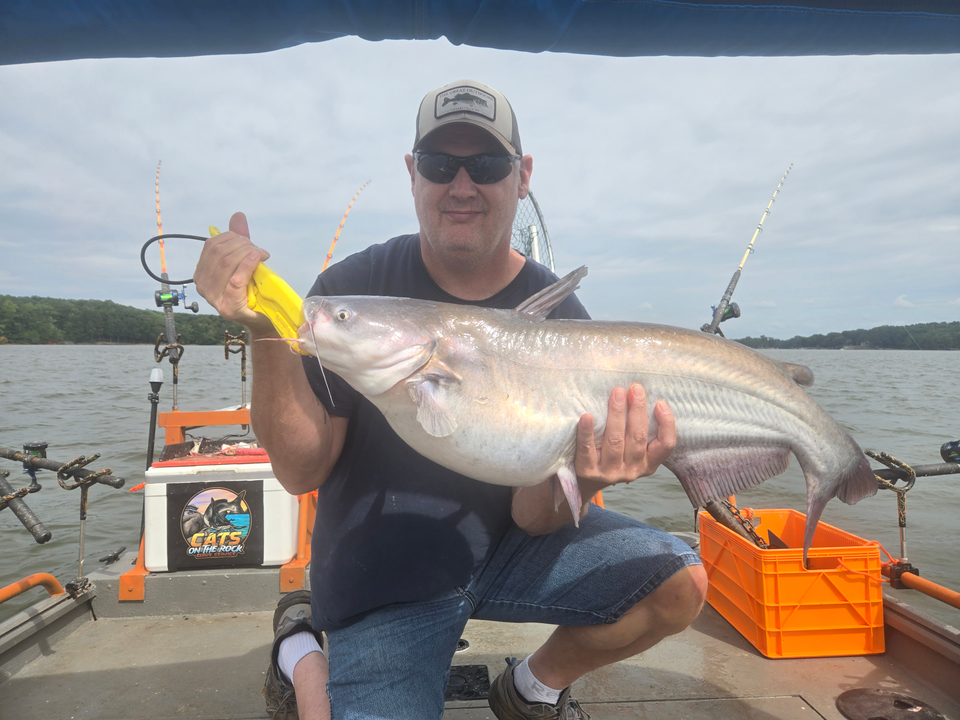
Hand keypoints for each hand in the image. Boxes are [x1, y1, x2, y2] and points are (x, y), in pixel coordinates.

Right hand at [193, 212, 273, 332]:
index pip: (211, 246)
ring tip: (261, 254)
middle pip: (220, 253)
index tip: (249, 241)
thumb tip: (237, 216)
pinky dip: (249, 264)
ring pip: (227, 263)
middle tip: (258, 249)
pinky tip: (259, 259)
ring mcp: (213, 297)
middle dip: (242, 245)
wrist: (262, 318)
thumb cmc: (251, 291)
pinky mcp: (227, 305)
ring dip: (248, 253)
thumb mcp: (243, 262)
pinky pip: (236, 278)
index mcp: (201, 273)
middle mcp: (202, 285)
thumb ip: (239, 240)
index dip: (232, 237)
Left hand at [575, 384, 675, 488]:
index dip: (666, 424)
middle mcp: (632, 470)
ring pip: (615, 441)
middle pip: (638, 437)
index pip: (666, 445)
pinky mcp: (587, 471)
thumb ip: (639, 430)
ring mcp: (609, 472)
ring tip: (617, 393)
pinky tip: (587, 416)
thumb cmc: (612, 456)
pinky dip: (587, 432)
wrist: (585, 482)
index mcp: (648, 463)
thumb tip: (640, 395)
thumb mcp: (632, 450)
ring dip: (616, 414)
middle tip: (635, 388)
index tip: (660, 403)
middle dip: (637, 410)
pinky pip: (587, 448)